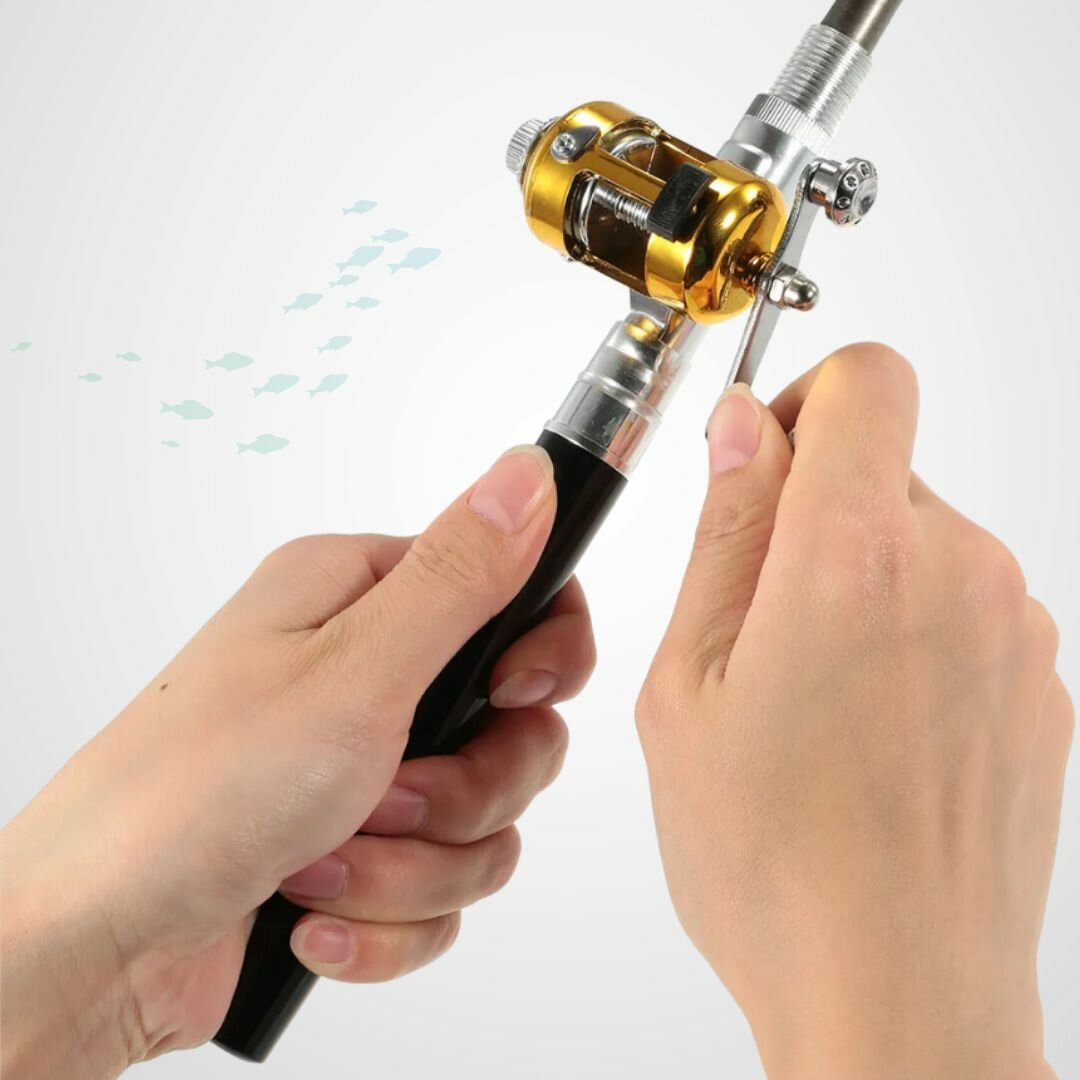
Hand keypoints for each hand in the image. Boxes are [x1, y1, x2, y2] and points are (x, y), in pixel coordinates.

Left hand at [1, 445, 594, 1078]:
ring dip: (409, 864)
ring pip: (479, 823)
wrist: (91, 945)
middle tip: (388, 793)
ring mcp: (360, 769)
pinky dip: (383, 918)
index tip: (516, 694)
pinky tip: (309, 914)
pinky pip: (435, 891)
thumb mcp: (353, 670)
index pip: (515, 594)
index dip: (542, 653)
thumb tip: (528, 474)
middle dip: (465, 788)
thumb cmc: (193, 791)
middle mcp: (364, 677)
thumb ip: (461, 576)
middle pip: (513, 728)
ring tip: (322, 862)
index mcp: (360, 600)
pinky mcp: (356, 851)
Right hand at [636, 345, 1072, 1079]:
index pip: (867, 380)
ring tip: (813, 704)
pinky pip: (962, 609)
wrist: (897, 993)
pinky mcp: (1041, 682)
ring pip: (918, 543)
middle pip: (883, 469)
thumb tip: (741, 431)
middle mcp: (959, 573)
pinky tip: (868, 736)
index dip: (802, 400)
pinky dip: (908, 638)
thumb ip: (723, 535)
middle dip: (809, 520)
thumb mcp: (690, 685)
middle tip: (759, 634)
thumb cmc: (774, 862)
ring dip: (858, 586)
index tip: (761, 467)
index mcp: (854, 558)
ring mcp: (1015, 630)